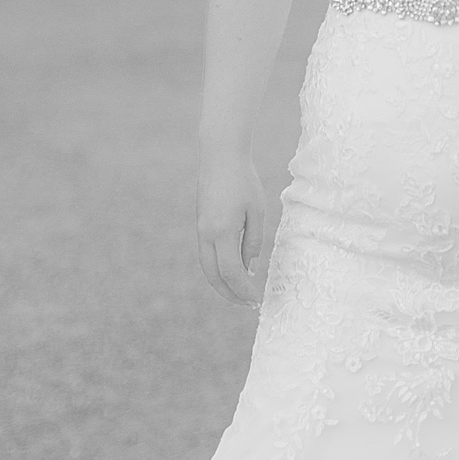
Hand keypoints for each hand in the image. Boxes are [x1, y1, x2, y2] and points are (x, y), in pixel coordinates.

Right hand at [197, 148, 273, 305]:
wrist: (220, 155)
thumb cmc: (244, 180)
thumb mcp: (257, 211)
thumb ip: (253, 242)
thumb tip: (249, 270)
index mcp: (222, 232)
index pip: (231, 272)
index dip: (243, 290)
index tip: (256, 301)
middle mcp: (206, 234)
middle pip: (213, 276)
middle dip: (230, 294)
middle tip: (248, 304)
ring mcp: (200, 229)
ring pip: (207, 267)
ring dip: (222, 283)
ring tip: (240, 292)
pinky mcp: (201, 224)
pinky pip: (206, 255)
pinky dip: (217, 268)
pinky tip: (232, 270)